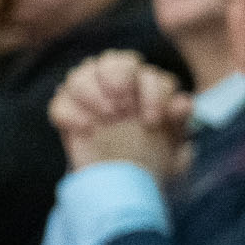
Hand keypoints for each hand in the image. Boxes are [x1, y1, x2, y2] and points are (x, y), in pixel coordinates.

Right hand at [56, 56, 189, 174]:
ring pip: (82, 73)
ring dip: (91, 92)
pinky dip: (70, 112)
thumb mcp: (175, 150)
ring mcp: (90, 93)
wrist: (120, 183)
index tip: (151, 121)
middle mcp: (121, 83)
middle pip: (115, 61)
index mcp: (151, 88)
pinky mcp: (66, 109)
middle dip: (118, 79)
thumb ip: (179, 125)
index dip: (153, 95)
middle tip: (120, 107)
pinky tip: (85, 129)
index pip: (152, 77)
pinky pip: (61, 99)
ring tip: (104, 119)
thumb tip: (183, 103)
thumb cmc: (153, 162)